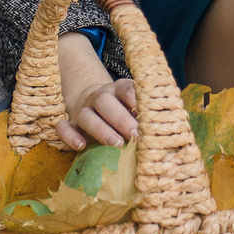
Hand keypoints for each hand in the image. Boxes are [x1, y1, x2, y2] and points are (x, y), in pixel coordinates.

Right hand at [57, 31, 139, 150]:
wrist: (96, 108)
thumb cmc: (125, 113)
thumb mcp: (137, 109)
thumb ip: (148, 114)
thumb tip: (170, 125)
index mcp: (118, 90)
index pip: (124, 88)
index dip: (132, 96)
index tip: (142, 108)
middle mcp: (99, 97)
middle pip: (104, 101)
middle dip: (120, 118)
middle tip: (135, 134)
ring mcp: (83, 110)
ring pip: (86, 115)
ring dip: (101, 130)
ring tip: (117, 144)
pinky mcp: (70, 125)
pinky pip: (63, 127)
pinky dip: (69, 136)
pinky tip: (81, 146)